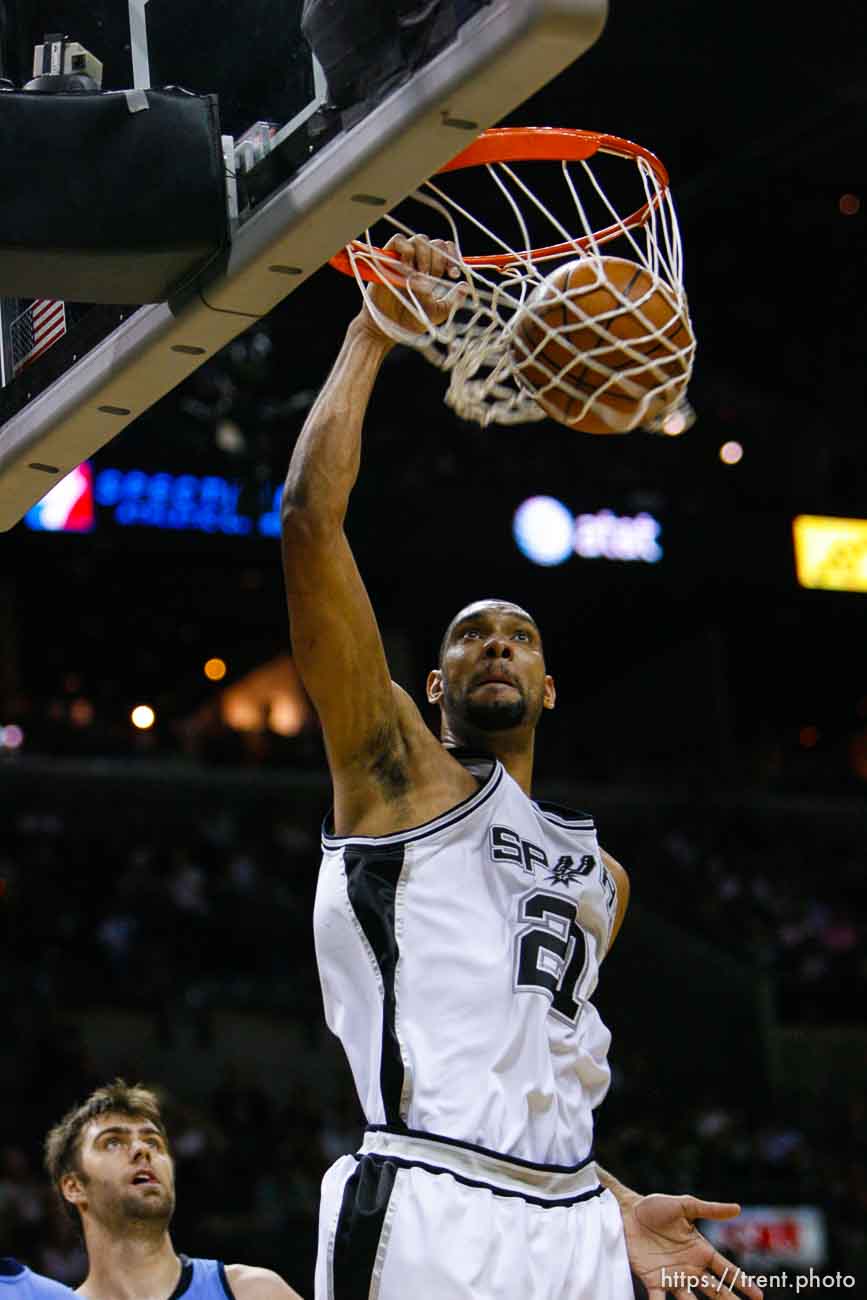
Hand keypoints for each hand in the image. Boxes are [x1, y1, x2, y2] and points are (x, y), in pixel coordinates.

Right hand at [358, 234, 466, 337]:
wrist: (388, 327)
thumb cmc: (412, 320)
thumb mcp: (437, 312)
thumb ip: (452, 301)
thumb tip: (465, 286)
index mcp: (434, 269)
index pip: (447, 250)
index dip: (453, 258)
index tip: (453, 275)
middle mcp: (420, 260)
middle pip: (436, 243)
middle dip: (439, 260)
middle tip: (433, 279)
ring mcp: (404, 258)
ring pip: (420, 239)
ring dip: (425, 256)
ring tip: (419, 277)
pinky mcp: (388, 258)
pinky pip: (399, 240)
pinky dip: (406, 251)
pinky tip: (407, 269)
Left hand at [621, 1193, 762, 1299]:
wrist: (626, 1211)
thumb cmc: (655, 1207)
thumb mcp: (685, 1205)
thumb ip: (710, 1209)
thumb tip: (738, 1208)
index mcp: (700, 1251)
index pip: (726, 1270)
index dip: (742, 1283)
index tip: (759, 1296)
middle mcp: (690, 1268)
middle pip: (715, 1290)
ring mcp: (672, 1276)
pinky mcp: (652, 1281)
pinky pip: (659, 1299)